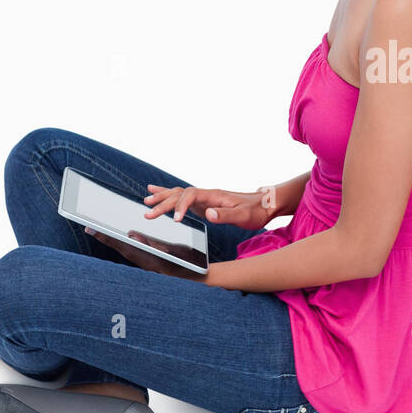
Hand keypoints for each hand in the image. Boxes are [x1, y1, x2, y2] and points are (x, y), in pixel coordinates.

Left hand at [83, 226, 203, 279]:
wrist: (196, 277)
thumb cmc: (185, 265)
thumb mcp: (170, 253)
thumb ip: (151, 245)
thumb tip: (131, 236)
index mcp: (144, 257)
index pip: (119, 245)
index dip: (104, 236)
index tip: (90, 228)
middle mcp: (142, 259)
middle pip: (119, 246)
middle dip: (105, 237)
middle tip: (89, 227)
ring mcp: (145, 260)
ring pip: (125, 249)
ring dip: (113, 240)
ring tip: (102, 231)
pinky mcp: (149, 261)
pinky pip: (133, 250)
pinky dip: (125, 243)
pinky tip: (125, 238)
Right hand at [142, 185, 274, 228]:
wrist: (265, 205)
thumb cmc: (256, 211)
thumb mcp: (243, 215)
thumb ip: (225, 214)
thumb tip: (208, 213)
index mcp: (214, 195)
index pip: (190, 195)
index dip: (180, 206)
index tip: (175, 220)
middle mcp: (206, 194)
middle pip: (180, 194)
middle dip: (163, 203)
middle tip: (148, 214)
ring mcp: (204, 198)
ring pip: (178, 193)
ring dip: (162, 197)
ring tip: (146, 200)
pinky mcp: (203, 204)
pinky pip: (182, 198)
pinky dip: (169, 195)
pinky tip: (156, 192)